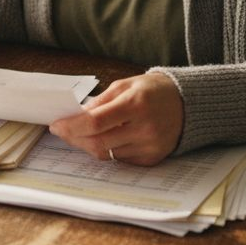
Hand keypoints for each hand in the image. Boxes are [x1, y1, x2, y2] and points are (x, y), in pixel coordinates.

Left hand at [49, 72, 183, 165]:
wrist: (188, 104)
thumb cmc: (154, 91)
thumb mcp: (126, 85)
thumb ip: (100, 101)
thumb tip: (76, 116)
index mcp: (135, 105)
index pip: (95, 122)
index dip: (72, 126)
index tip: (57, 125)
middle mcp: (144, 129)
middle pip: (98, 143)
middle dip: (75, 138)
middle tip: (63, 131)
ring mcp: (149, 147)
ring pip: (107, 154)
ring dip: (88, 144)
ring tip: (81, 133)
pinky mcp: (151, 159)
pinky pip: (120, 159)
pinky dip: (108, 149)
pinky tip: (105, 138)